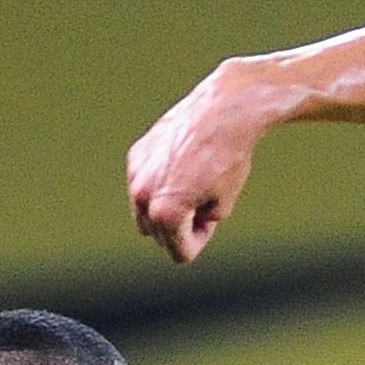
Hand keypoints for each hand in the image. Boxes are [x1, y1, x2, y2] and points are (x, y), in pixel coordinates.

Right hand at [128, 64, 265, 263]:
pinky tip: (182, 164)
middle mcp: (143, 195)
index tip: (212, 213)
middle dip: (181, 224)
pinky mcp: (136, 155)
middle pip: (160, 235)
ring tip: (192, 182)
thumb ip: (195, 225)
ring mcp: (136, 174)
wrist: (224, 111)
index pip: (181, 253)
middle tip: (204, 196)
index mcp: (165, 214)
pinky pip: (145, 185)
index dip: (201, 237)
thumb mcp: (221, 207)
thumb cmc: (228, 160)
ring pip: (146, 213)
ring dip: (167, 207)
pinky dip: (160, 183)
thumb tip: (172, 224)